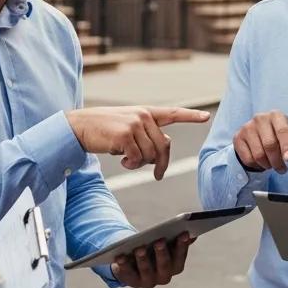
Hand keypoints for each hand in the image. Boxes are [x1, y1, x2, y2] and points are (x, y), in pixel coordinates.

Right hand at [65, 106, 210, 179]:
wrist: (80, 126)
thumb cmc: (106, 130)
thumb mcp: (129, 129)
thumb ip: (147, 136)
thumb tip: (162, 152)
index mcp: (146, 112)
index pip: (173, 113)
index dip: (191, 116)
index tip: (207, 116)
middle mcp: (144, 115)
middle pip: (164, 146)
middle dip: (161, 164)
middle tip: (158, 175)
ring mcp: (135, 124)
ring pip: (150, 155)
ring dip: (140, 164)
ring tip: (126, 160)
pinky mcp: (125, 135)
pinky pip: (137, 159)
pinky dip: (131, 165)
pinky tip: (121, 160)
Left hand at [111, 234, 194, 287]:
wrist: (135, 261)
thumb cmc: (154, 249)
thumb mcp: (166, 244)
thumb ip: (178, 239)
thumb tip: (192, 234)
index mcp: (175, 267)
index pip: (180, 257)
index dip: (182, 246)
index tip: (184, 232)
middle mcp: (163, 277)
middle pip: (164, 266)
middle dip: (162, 253)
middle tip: (160, 241)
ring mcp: (147, 281)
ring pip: (146, 271)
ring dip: (143, 259)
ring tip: (139, 248)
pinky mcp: (131, 281)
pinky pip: (127, 274)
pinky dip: (123, 265)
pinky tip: (120, 256)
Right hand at [233, 111, 287, 172]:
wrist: (256, 135)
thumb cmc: (276, 135)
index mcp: (276, 116)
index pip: (282, 131)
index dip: (286, 146)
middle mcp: (260, 118)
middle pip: (270, 145)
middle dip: (277, 161)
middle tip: (282, 169)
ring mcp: (247, 127)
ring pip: (259, 154)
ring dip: (267, 165)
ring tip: (271, 165)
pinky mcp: (238, 137)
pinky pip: (248, 159)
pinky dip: (257, 165)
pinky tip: (260, 162)